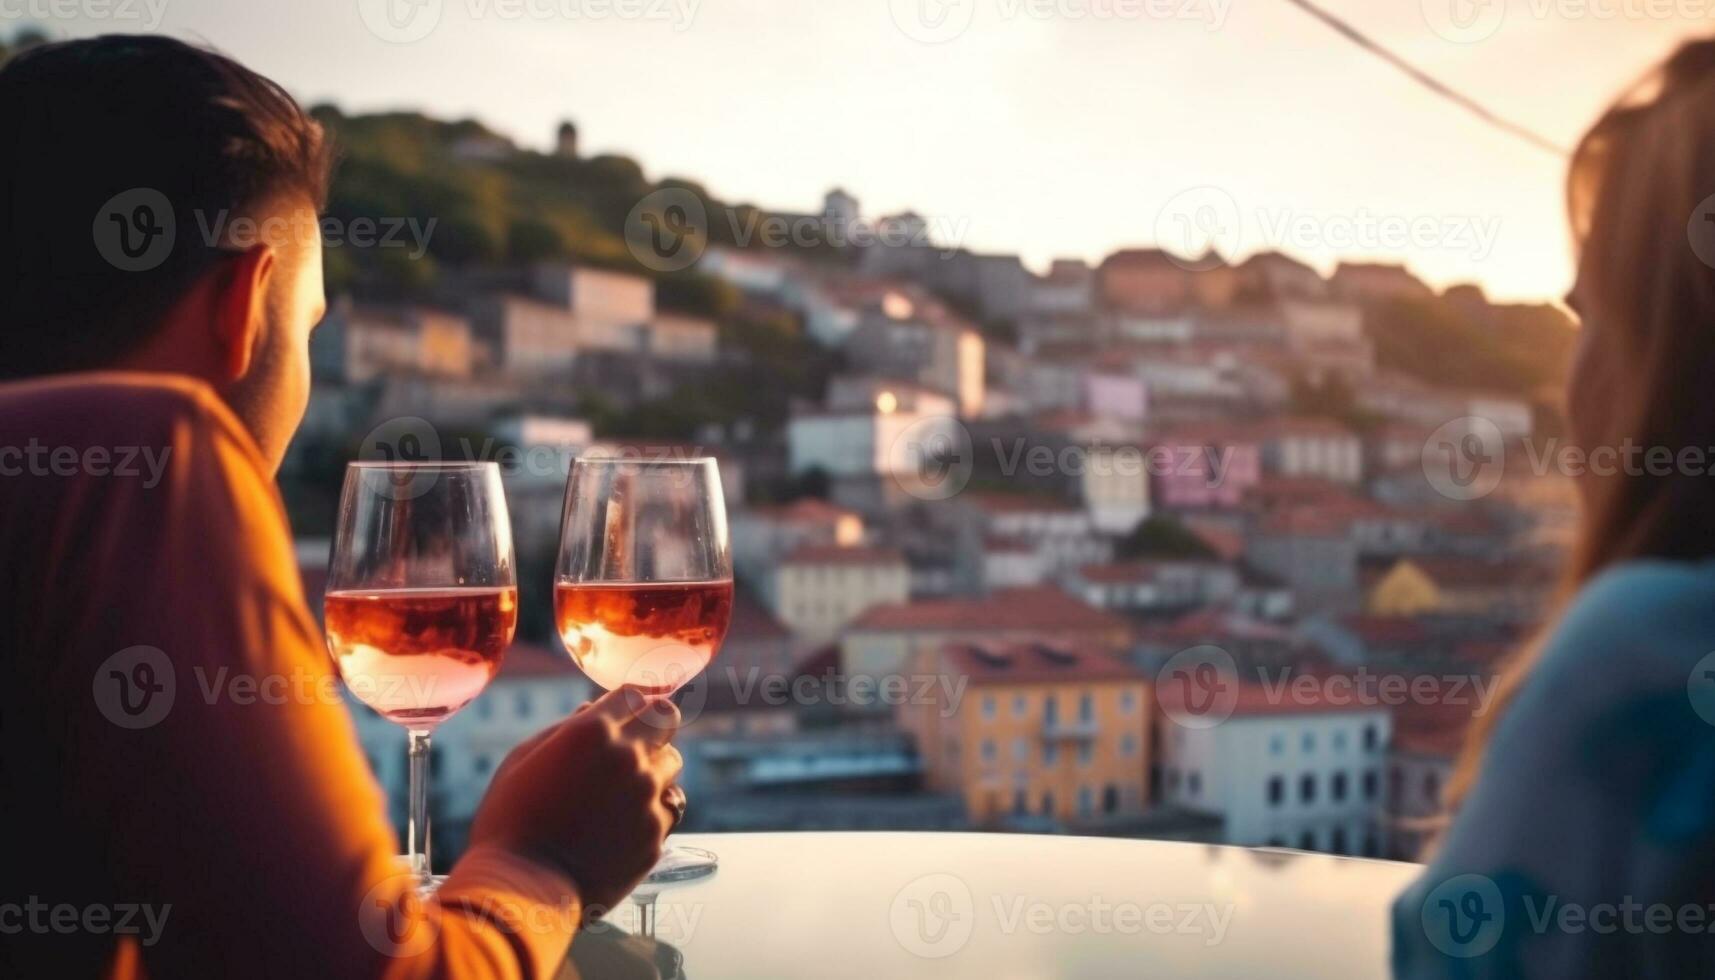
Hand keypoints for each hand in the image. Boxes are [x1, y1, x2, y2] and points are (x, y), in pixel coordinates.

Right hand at [467, 686, 682, 913]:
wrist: (521, 888)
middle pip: (667, 720)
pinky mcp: (656, 834)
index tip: (624, 714)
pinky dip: (653, 811)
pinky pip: (669, 808)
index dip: (628, 705)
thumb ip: (564, 730)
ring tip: (624, 791)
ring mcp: (647, 796)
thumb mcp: (523, 760)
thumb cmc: (510, 823)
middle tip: (636, 743)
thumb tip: (591, 712)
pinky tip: (626, 823)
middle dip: (653, 726)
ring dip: (654, 769)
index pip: (634, 695)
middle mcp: (628, 757)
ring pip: (672, 765)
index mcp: (592, 731)